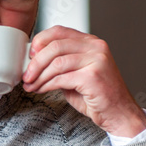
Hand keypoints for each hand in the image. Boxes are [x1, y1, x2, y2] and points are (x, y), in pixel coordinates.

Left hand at [22, 26, 145, 137]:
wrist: (118, 113)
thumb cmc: (98, 96)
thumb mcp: (77, 73)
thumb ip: (61, 63)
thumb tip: (35, 61)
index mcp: (91, 42)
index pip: (60, 31)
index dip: (40, 41)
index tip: (30, 55)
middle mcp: (96, 47)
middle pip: (55, 46)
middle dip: (36, 62)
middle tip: (27, 74)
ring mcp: (96, 60)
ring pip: (56, 62)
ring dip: (39, 76)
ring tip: (31, 85)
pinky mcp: (92, 76)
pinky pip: (61, 78)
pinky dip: (46, 85)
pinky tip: (41, 90)